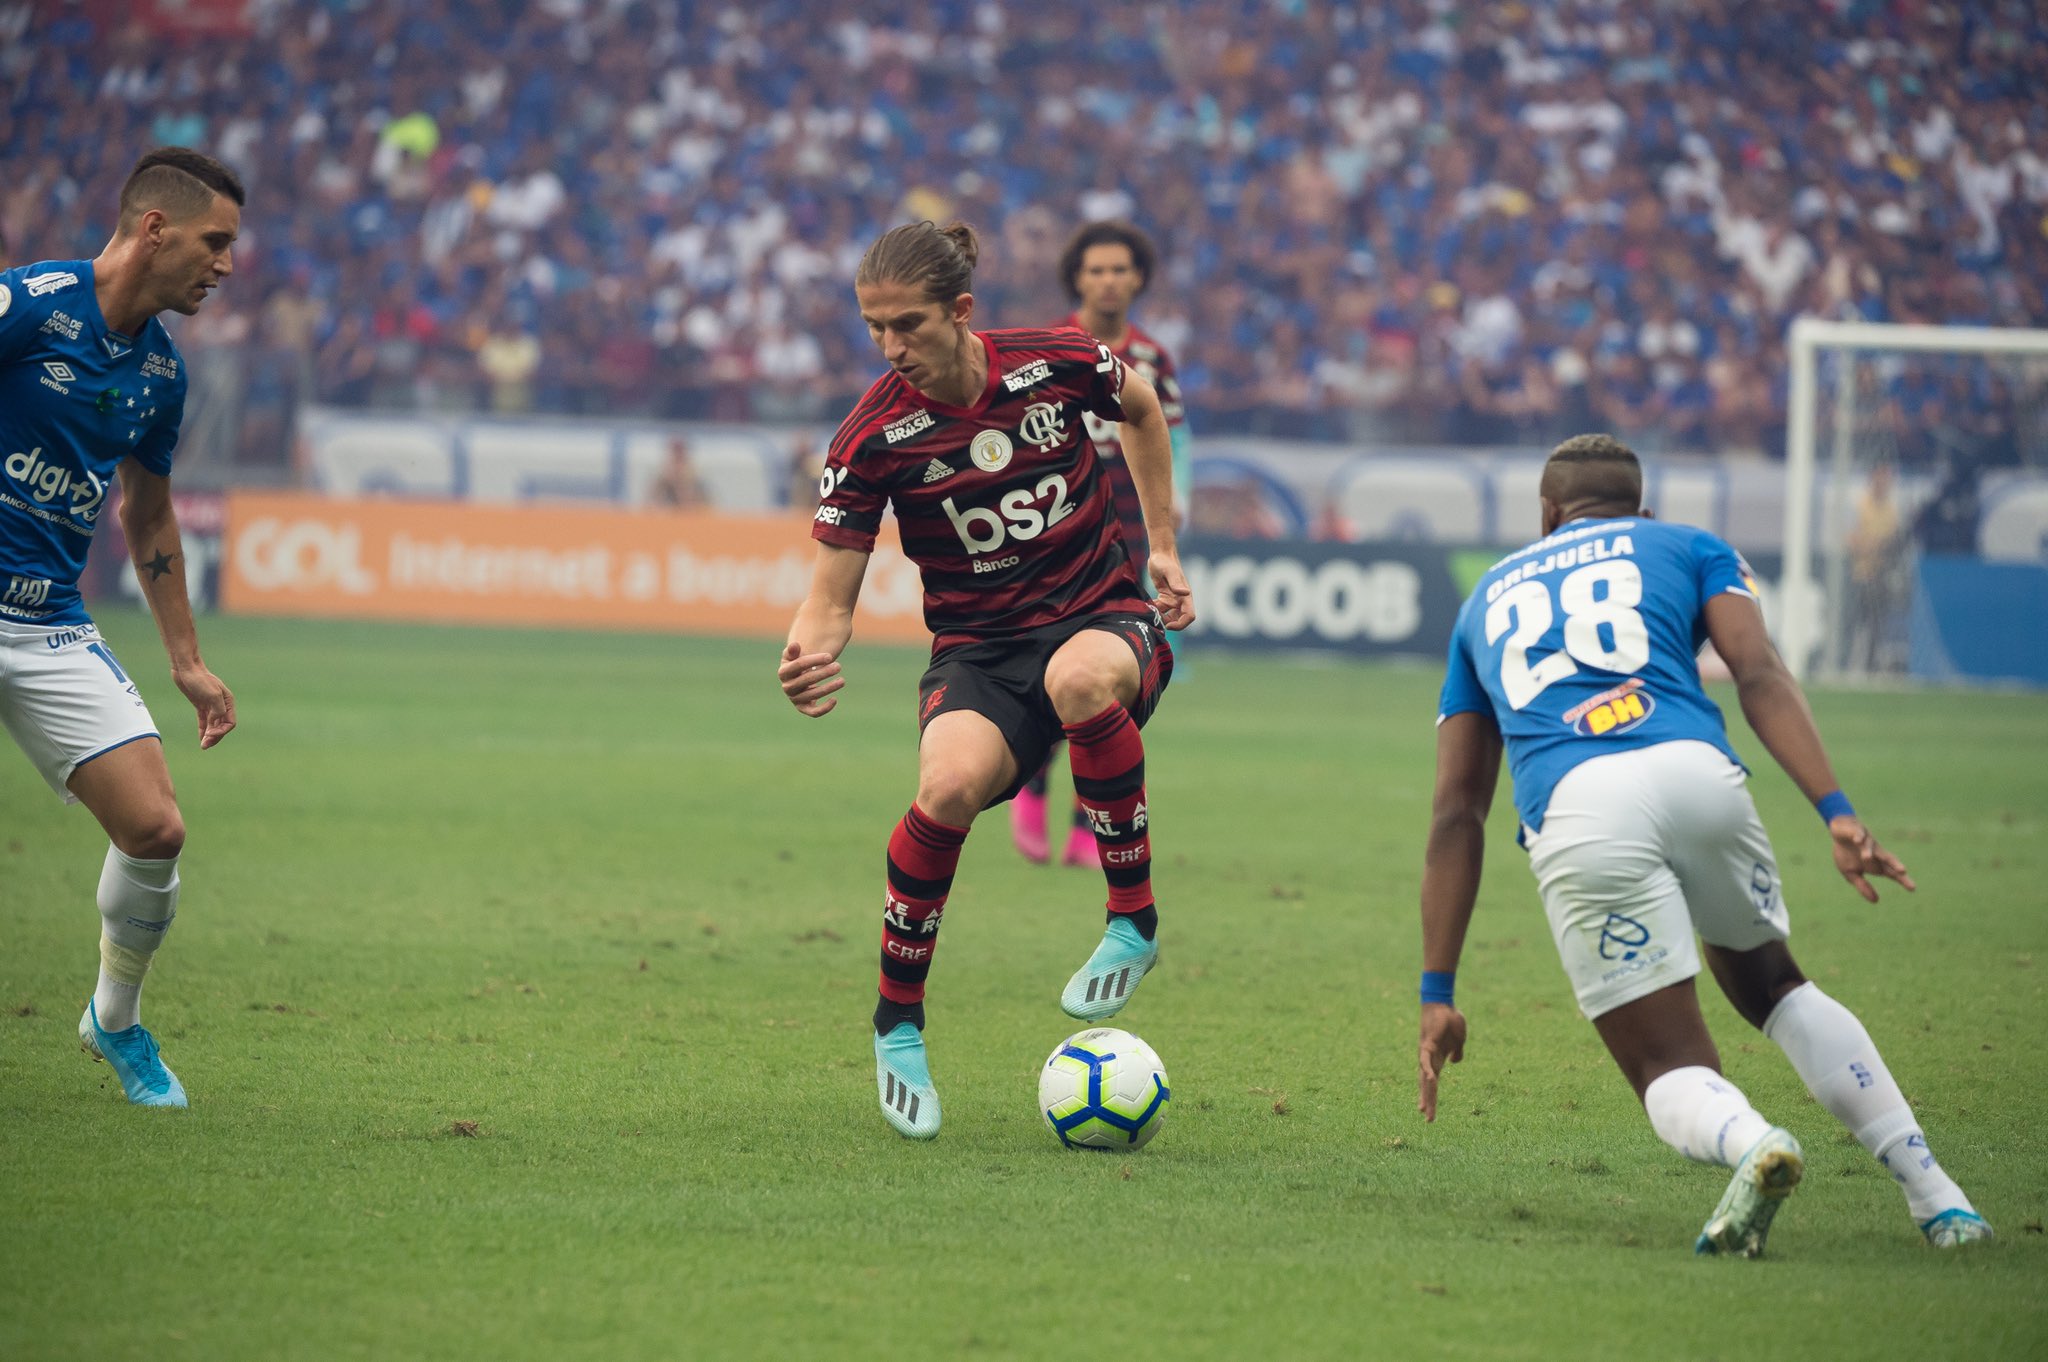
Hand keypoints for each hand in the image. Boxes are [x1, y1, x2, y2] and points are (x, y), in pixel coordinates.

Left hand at [173, 664, 235, 748]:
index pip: (229, 722)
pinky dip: (203, 729)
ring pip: (213, 724)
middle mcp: (221, 705)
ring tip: (203, 745)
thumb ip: (218, 710)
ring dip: (209, 735)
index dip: (221, 731)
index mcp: (228, 702)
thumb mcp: (212, 695)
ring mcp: (210, 705)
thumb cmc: (200, 679)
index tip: (209, 734)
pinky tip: (200, 737)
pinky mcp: (200, 705)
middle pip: (221, 726)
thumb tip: (216, 723)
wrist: (185, 668)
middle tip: (205, 746)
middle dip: (215, 737)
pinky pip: (204, 720)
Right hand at [778, 641, 843, 716]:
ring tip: (842, 681)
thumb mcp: (793, 655)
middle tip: (838, 666)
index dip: (815, 660)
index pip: (799, 665)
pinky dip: (824, 708)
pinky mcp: (803, 708)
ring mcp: (795, 699)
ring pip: (813, 695)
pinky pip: (813, 712)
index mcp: (783, 672)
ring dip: (829, 688)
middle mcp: (787, 687)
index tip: (830, 656)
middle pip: (807, 679)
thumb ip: (793, 651)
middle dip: (824, 672)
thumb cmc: (797, 663)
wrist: (797, 677)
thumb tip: (794, 645)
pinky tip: (835, 699)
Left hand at [1149, 550, 1194, 630]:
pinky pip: (1161, 610)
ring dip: (1160, 618)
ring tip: (1149, 612)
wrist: (1159, 554)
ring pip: (1169, 616)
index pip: (1189, 616)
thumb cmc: (1164, 561)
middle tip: (1155, 619)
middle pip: (1179, 619)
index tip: (1167, 625)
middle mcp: (1181, 599)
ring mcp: (1173, 599)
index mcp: (1185, 596)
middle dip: (1168, 623)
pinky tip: (1147, 605)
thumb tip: (1185, 593)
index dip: (1180, 624)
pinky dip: (1155, 611)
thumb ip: (1176, 583)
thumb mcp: (1169, 572)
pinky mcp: (1165, 597)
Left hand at [1417, 1003, 1466, 1122]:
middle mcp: (1429, 1060)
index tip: (1429, 1115)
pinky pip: (1426, 1060)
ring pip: (1425, 1077)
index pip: (1433, 1084)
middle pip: (1428, 1085)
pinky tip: (1429, 1080)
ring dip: (1426, 1093)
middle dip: (1428, 1102)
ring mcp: (1426, 1053)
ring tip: (1424, 1109)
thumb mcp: (1459, 1040)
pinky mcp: (1427, 1044)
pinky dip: (1427, 1071)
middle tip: (1428, 1120)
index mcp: (1437, 1060)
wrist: (1443, 1004)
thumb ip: (1457, 1052)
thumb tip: (1455, 1062)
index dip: (1432, 1098)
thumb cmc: (1450, 1020)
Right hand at [1828, 815, 1915, 901]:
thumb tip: (1876, 901)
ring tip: (1865, 858)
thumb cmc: (1847, 853)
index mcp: (1876, 864)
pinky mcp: (1857, 832)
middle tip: (1903, 871)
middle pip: (1887, 859)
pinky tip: (1857, 841)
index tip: (1913, 889)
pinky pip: (1858, 835)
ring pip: (1870, 847)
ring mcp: (1867, 842)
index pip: (1892, 873)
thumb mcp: (1851, 873)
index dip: (1902, 880)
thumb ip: (1863, 886)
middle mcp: (1875, 853)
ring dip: (1867, 852)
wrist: (1840, 832)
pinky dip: (1858, 838)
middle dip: (1894, 864)